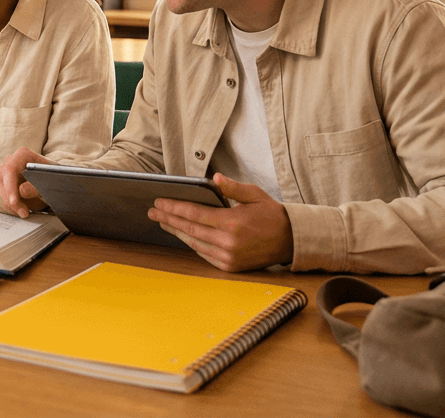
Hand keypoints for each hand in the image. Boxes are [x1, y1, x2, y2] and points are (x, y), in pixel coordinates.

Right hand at [0, 148, 48, 217]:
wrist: (46, 183)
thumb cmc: (49, 181)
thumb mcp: (49, 184)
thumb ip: (36, 187)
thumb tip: (22, 191)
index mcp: (22, 155)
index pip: (10, 170)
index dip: (10, 187)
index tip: (14, 202)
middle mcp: (8, 161)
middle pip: (1, 183)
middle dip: (11, 202)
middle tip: (24, 213)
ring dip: (8, 207)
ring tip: (23, 210)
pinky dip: (3, 208)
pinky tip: (15, 209)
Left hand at [147, 172, 293, 271]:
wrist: (291, 240)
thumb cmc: (272, 215)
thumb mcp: (254, 195)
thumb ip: (232, 187)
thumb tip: (214, 178)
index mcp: (231, 222)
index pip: (193, 214)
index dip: (173, 208)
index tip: (159, 202)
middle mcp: (227, 242)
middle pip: (189, 229)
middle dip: (168, 219)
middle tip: (153, 212)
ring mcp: (228, 256)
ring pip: (194, 243)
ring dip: (177, 232)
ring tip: (164, 222)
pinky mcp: (230, 266)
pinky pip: (204, 254)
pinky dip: (192, 244)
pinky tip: (183, 235)